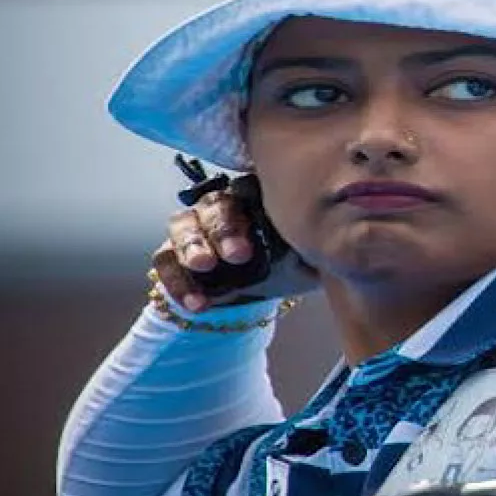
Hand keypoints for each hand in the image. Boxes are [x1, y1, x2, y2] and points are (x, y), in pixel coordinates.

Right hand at [151, 188, 319, 312]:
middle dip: (221, 231)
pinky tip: (196, 304)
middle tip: (235, 257)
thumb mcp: (309, 253)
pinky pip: (165, 262)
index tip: (249, 250)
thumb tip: (330, 241)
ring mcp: (194, 227)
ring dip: (191, 247)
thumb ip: (312, 243)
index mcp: (255, 196)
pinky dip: (178, 283)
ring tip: (204, 268)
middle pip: (212, 205)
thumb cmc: (293, 258)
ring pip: (182, 225)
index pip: (244, 190)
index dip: (245, 213)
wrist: (271, 286)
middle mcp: (221, 204)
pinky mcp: (175, 254)